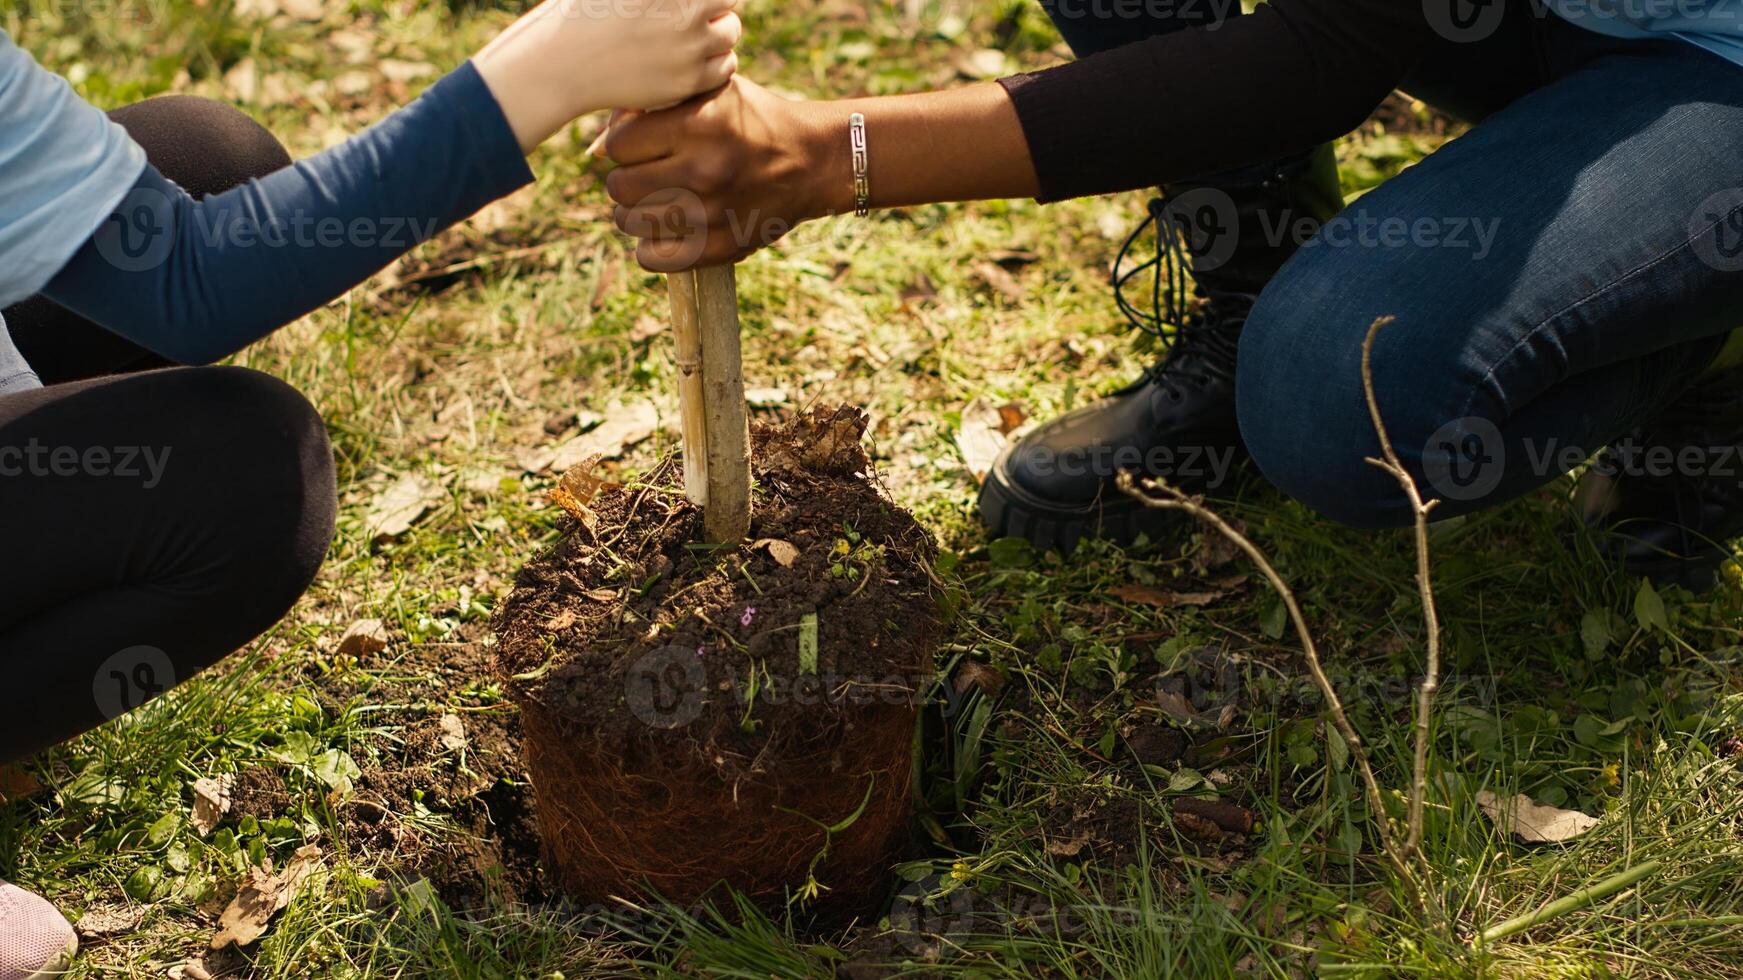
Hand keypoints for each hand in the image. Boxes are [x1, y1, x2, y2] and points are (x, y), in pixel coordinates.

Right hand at [474, 0, 741, 153]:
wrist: (567, 62)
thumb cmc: (588, 12)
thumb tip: (678, 1)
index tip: (693, 3)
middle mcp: (685, 13)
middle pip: (728, 1)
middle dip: (713, 6)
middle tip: (691, 14)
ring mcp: (690, 48)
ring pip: (730, 34)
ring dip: (716, 33)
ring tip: (690, 36)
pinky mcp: (688, 81)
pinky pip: (724, 68)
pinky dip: (715, 62)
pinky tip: (692, 59)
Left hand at [603, 76, 852, 270]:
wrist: (810, 162)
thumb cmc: (751, 120)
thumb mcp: (711, 92)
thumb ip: (655, 105)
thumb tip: (597, 147)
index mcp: (699, 125)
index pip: (618, 146)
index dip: (623, 144)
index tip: (639, 146)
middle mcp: (705, 170)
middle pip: (619, 187)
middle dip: (625, 180)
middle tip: (644, 176)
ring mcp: (712, 214)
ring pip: (630, 223)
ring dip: (634, 213)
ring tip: (653, 202)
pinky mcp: (720, 248)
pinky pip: (653, 259)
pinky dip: (649, 248)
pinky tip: (662, 232)